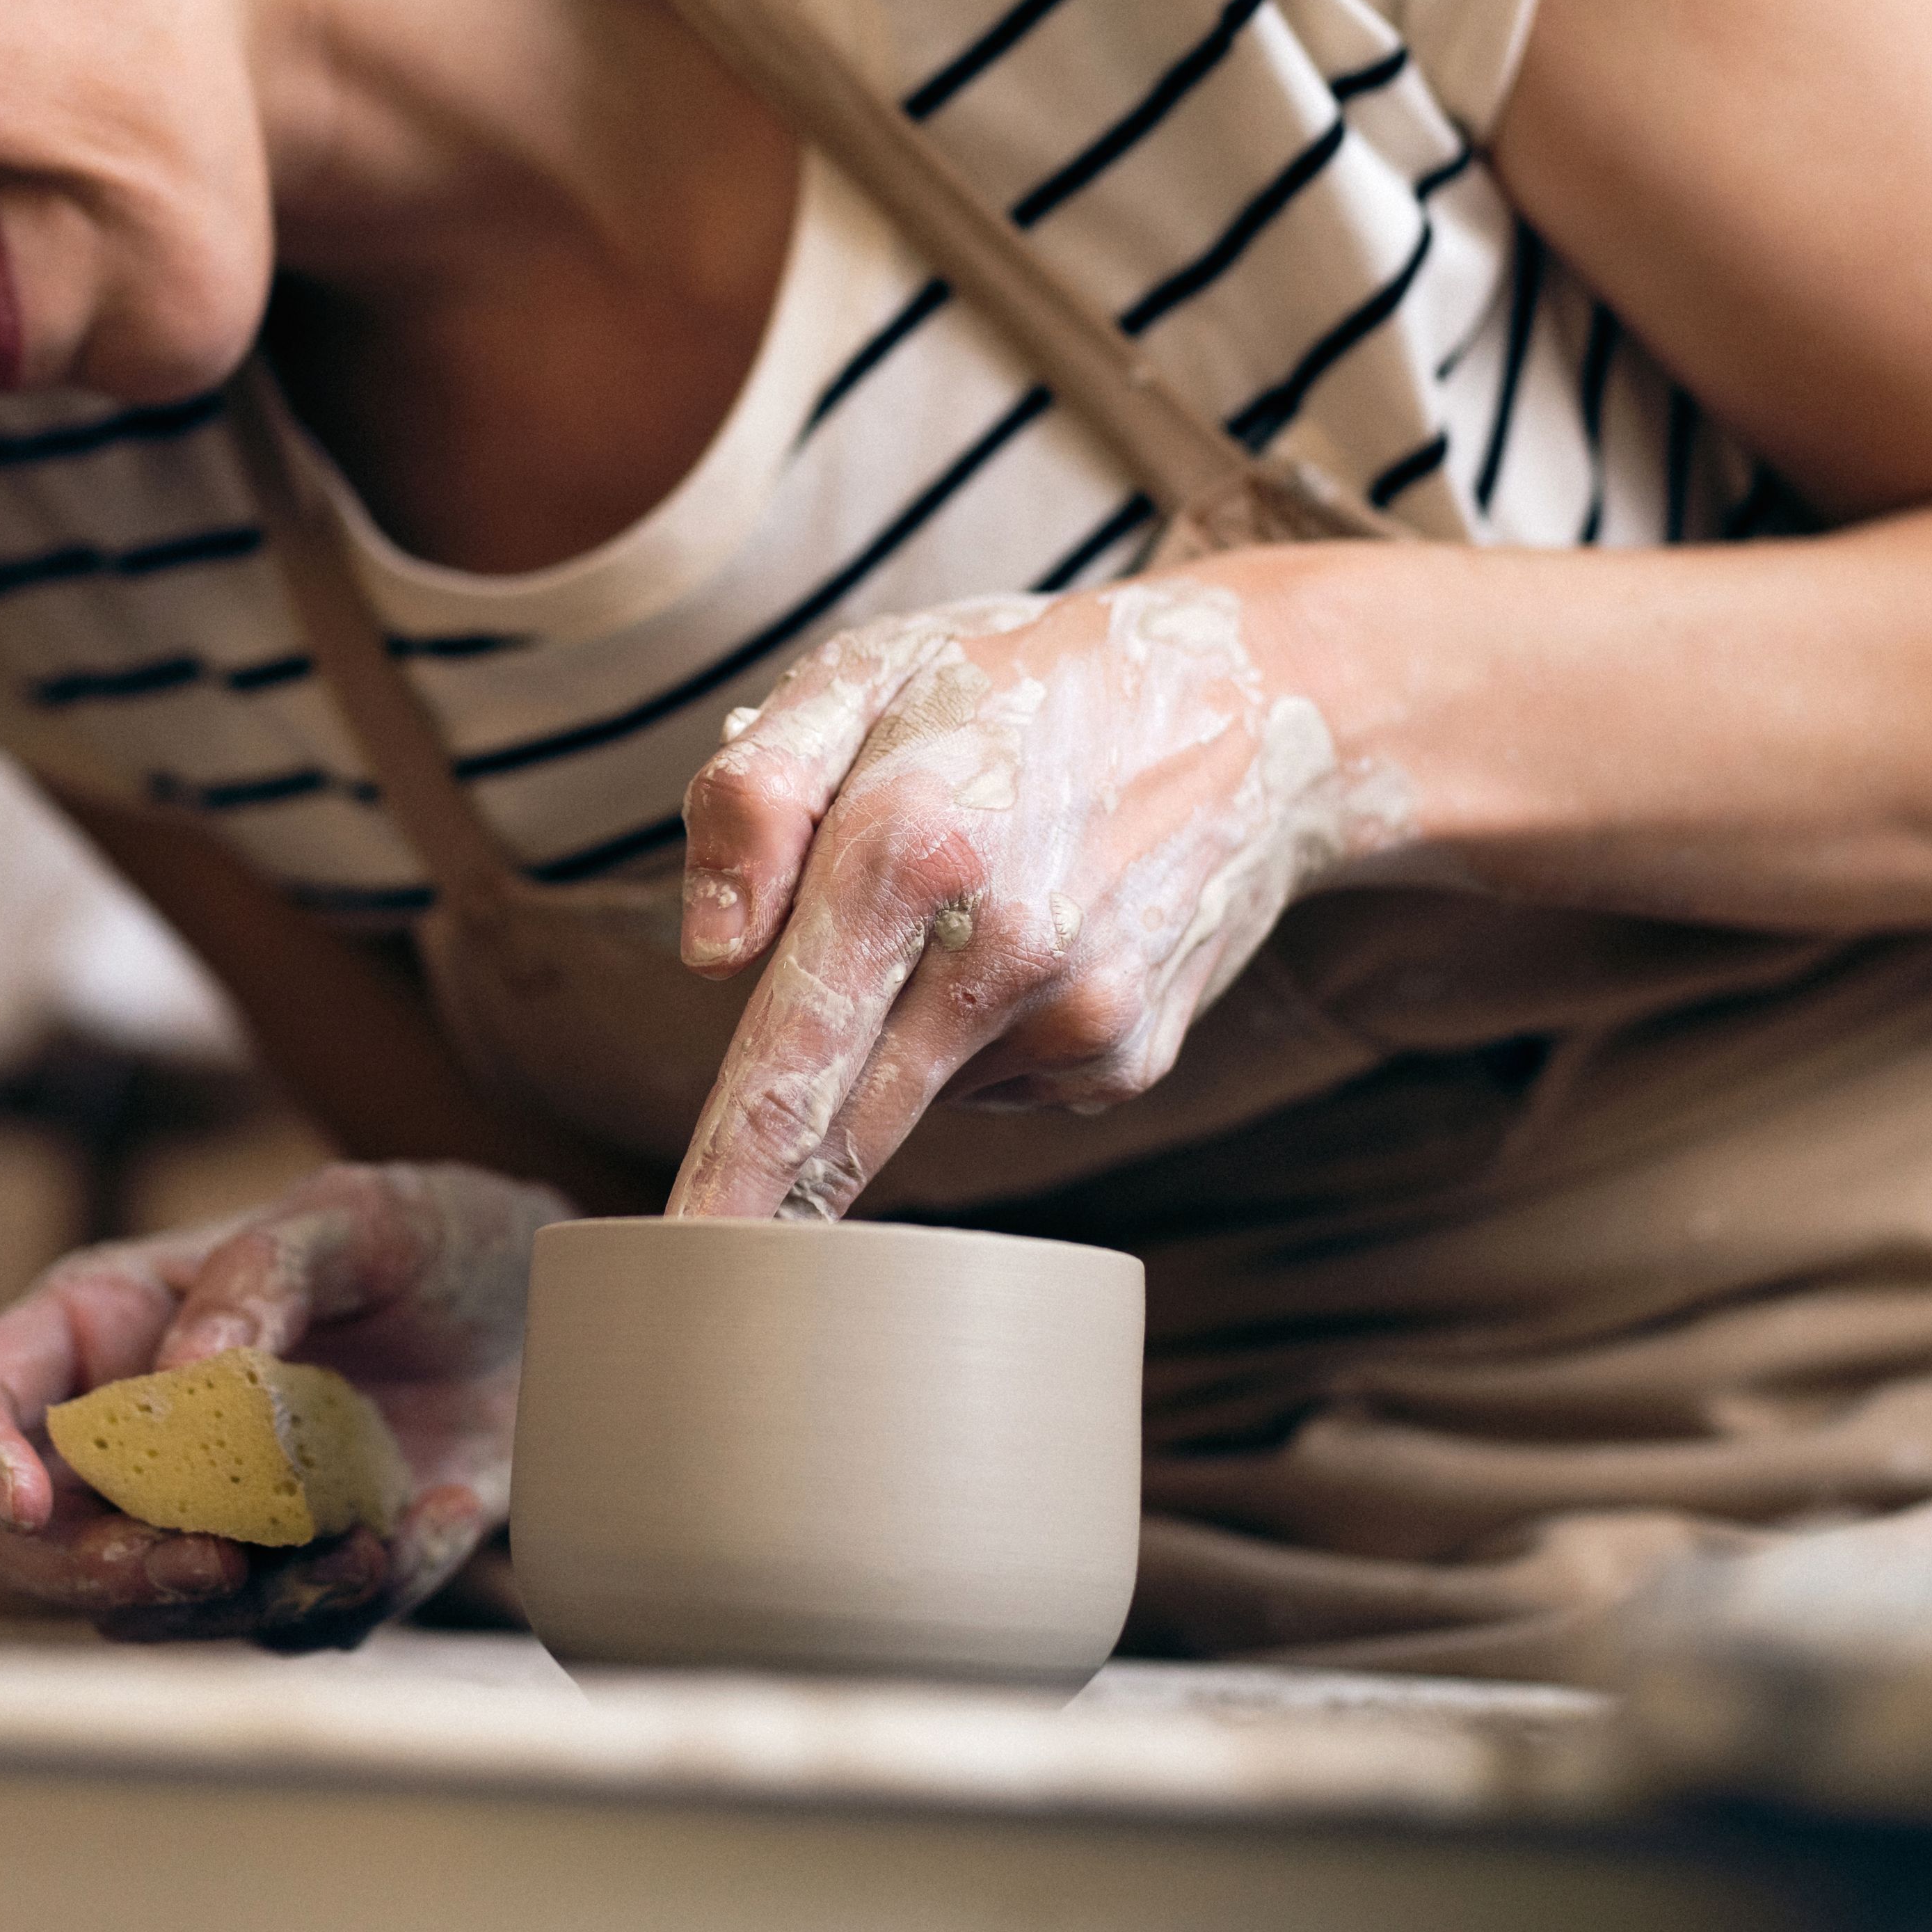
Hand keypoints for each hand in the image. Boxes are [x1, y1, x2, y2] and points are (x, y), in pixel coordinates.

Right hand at [0, 1159, 559, 1649]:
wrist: (547, 1305)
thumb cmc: (431, 1234)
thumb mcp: (361, 1214)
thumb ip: (265, 1275)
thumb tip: (185, 1378)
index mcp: (105, 1323)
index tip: (25, 1500)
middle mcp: (131, 1432)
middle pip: (37, 1547)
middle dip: (112, 1571)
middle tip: (214, 1560)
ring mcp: (204, 1512)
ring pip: (155, 1609)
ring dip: (249, 1601)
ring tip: (363, 1541)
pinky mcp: (290, 1570)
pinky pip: (281, 1629)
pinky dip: (346, 1601)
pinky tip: (429, 1523)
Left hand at [667, 570, 1411, 1219]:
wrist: (1248, 710)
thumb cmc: (1020, 690)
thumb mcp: (862, 676)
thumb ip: (754, 799)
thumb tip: (707, 962)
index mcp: (910, 849)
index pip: (790, 1056)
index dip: (729, 1168)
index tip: (683, 1254)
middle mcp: (1002, 951)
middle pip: (851, 1121)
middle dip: (783, 1179)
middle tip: (724, 1231)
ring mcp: (1079, 1016)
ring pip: (918, 1092)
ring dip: (896, 1040)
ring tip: (960, 908)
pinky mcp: (1129, 1057)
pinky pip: (999, 1086)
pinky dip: (978, 1039)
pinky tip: (1024, 947)